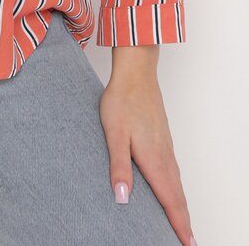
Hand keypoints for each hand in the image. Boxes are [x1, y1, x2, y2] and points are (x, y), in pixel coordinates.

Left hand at [99, 70, 195, 244]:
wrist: (136, 73)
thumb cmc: (122, 101)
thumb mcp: (114, 134)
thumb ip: (118, 166)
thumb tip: (122, 198)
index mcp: (154, 159)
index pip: (169, 200)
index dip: (178, 224)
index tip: (187, 244)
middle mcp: (164, 156)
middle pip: (178, 196)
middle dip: (183, 221)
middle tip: (188, 243)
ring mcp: (166, 147)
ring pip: (177, 184)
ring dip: (181, 206)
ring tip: (182, 224)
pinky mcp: (163, 139)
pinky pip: (174, 171)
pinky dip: (177, 189)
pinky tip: (172, 190)